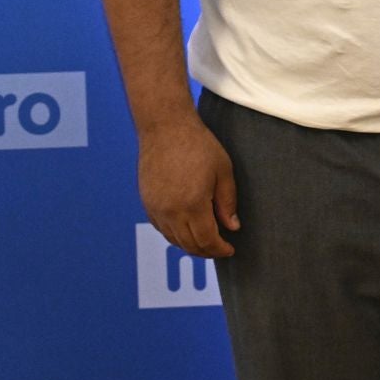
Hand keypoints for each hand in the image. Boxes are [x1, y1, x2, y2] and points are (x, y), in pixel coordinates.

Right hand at [139, 114, 239, 257]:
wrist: (165, 128)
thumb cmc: (198, 145)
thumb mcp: (223, 171)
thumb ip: (227, 202)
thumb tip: (232, 227)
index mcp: (193, 204)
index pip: (207, 240)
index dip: (220, 249)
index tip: (230, 250)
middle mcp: (171, 211)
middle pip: (189, 244)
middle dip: (206, 251)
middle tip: (220, 249)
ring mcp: (155, 208)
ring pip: (173, 239)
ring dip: (190, 245)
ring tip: (206, 241)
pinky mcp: (146, 202)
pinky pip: (161, 228)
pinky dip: (175, 235)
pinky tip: (187, 230)